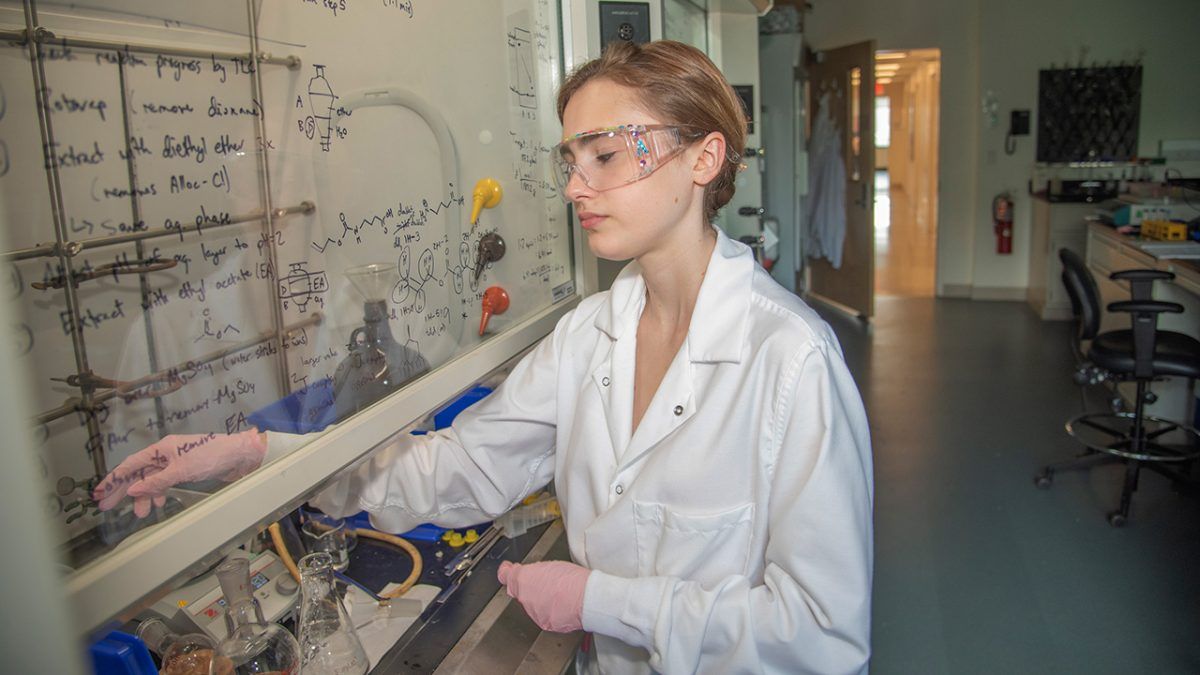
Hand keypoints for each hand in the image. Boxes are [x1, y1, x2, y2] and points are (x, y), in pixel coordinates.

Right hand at [92, 429, 266, 516]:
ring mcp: (175, 462)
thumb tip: (133, 490)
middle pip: (138, 473)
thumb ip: (156, 482)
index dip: (113, 479)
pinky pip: (164, 482)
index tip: (99, 492)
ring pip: (151, 480)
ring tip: (141, 513)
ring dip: (144, 496)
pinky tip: (157, 503)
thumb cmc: (212, 456)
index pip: (130, 465)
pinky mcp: (185, 470)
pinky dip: (159, 493)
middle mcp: (165, 454)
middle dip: (123, 490)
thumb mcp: (181, 471)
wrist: (239, 455)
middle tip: (107, 507)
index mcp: (161, 449)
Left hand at [497, 560, 589, 632]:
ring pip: (533, 605)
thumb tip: (532, 575)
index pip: (506, 576)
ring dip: (542, 601)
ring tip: (560, 594)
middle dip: (531, 588)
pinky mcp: (544, 623)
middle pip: (522, 592)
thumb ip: (534, 571)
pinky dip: (550, 612)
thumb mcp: (552, 565)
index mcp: (524, 579)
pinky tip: (563, 605)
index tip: (507, 570)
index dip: (506, 572)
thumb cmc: (574, 580)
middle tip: (548, 583)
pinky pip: (544, 616)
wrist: (587, 599)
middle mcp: (525, 597)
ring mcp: (534, 612)